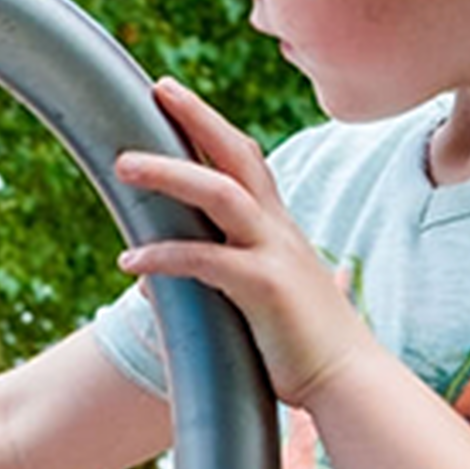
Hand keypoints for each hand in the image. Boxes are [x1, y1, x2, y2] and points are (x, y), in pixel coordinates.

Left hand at [114, 78, 376, 407]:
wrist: (347, 381)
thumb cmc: (300, 344)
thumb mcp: (254, 298)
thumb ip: (211, 278)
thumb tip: (153, 281)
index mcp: (277, 227)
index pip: (245, 160)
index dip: (212, 125)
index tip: (177, 98)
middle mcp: (278, 229)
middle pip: (236, 155)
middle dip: (197, 118)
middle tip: (157, 87)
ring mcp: (274, 253)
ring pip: (220, 194)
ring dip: (169, 174)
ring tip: (122, 164)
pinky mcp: (265, 288)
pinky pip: (206, 260)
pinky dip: (164, 257)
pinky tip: (128, 261)